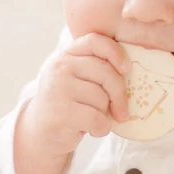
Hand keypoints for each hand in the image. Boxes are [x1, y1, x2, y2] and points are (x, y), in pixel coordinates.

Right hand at [14, 35, 128, 173]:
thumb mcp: (77, 79)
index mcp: (67, 55)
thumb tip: (132, 69)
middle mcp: (60, 67)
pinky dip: (101, 129)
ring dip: (104, 114)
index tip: (127, 68)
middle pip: (105, 73)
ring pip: (102, 98)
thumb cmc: (69, 104)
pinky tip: (91, 130)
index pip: (95, 41)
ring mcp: (58, 89)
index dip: (116, 52)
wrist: (41, 132)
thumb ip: (96, 68)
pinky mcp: (60, 112)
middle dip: (119, 95)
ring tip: (92, 119)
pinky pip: (97, 119)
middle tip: (121, 112)